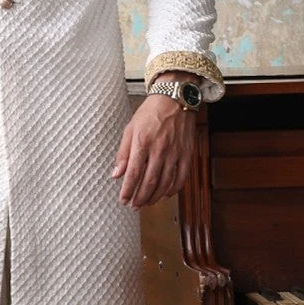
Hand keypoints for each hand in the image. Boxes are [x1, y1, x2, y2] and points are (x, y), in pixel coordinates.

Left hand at [112, 94, 194, 208]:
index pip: (134, 173)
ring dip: (155, 197)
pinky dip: (173, 189)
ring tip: (147, 203)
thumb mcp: (130, 129)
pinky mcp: (187, 153)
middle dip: (140, 198)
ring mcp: (175, 152)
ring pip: (165, 183)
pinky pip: (181, 177)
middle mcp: (159, 149)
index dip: (128, 190)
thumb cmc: (150, 113)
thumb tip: (116, 174)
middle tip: (134, 205)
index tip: (123, 199)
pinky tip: (165, 194)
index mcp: (142, 142)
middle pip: (149, 182)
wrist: (174, 99)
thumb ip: (123, 153)